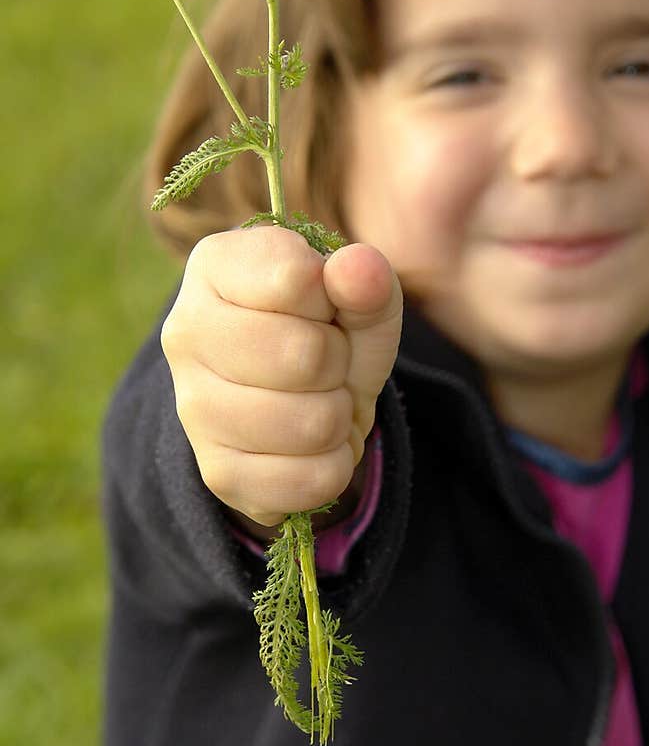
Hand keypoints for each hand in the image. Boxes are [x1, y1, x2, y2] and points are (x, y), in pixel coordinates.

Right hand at [160, 226, 402, 529]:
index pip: (295, 278)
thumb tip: (358, 268)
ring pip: (313, 423)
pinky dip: (334, 464)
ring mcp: (193, 408)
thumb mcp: (358, 297)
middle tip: (324, 361)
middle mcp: (186, 332)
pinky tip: (310, 444)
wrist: (298, 401)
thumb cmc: (327, 330)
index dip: (332, 298)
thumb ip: (365, 279)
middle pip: (304, 355)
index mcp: (214, 266)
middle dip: (339, 362)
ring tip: (318, 399)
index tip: (320, 306)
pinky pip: (311, 480)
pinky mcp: (217, 472)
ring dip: (338, 414)